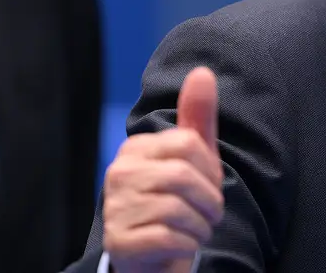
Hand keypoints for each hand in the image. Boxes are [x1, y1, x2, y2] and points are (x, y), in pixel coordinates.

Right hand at [104, 67, 224, 272]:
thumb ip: (197, 116)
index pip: (189, 144)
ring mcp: (115, 208)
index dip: (210, 170)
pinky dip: (187, 244)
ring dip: (200, 226)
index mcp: (136, 148)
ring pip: (178, 209)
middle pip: (184, 176)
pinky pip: (169, 237)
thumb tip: (203, 71)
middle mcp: (119, 173)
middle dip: (209, 200)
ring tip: (196, 230)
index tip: (209, 186)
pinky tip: (182, 245)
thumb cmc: (179, 201)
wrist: (155, 255)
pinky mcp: (119, 241)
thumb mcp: (194, 157)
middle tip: (208, 214)